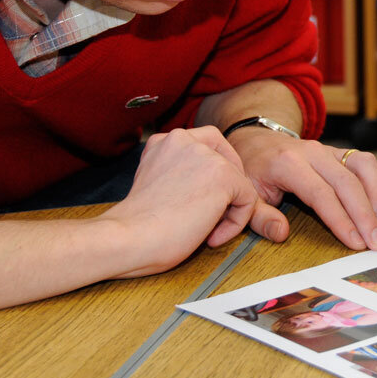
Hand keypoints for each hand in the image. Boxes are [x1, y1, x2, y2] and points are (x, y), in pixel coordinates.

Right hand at [100, 126, 283, 277]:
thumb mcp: (155, 184)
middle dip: (227, 188)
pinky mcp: (223, 175)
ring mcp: (205, 154)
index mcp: (163, 141)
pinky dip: (236, 223)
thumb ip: (178, 174)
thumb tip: (209, 187)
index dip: (211, 176)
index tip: (201, 203)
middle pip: (226, 158)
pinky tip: (211, 237)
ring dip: (229, 209)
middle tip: (214, 216)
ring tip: (207, 230)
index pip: (205, 146)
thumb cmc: (136, 225)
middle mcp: (184, 139)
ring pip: (238, 180)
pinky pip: (248, 199)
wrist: (128, 239)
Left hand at [228, 127, 376, 250]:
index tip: (356, 243)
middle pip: (347, 182)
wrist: (256, 141)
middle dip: (366, 215)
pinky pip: (365, 164)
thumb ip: (259, 217)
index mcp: (286, 163)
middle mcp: (312, 152)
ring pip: (363, 167)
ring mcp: (328, 149)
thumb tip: (281, 234)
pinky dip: (376, 187)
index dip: (340, 219)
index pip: (320, 193)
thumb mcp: (246, 195)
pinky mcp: (339, 152)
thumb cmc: (252, 172)